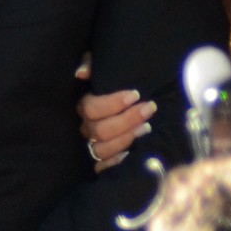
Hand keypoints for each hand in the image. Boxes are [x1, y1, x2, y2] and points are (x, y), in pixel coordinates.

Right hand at [74, 55, 153, 171]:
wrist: (131, 100)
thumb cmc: (114, 82)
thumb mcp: (103, 66)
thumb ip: (91, 64)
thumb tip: (82, 73)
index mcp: (83, 105)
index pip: (91, 108)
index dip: (113, 103)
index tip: (135, 94)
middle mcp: (85, 127)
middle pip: (99, 130)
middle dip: (127, 120)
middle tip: (148, 109)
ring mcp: (91, 144)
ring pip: (102, 149)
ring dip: (125, 139)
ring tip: (146, 128)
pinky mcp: (100, 160)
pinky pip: (103, 167)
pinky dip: (116, 162)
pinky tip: (131, 154)